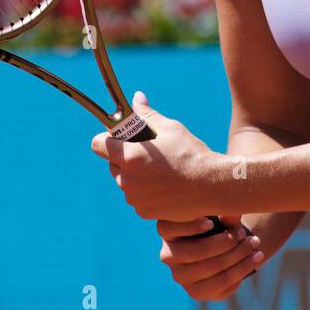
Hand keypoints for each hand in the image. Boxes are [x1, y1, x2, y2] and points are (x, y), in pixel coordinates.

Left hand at [91, 90, 227, 221]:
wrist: (212, 186)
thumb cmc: (191, 154)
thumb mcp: (170, 128)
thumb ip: (147, 115)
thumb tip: (137, 98)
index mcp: (129, 156)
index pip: (98, 145)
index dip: (106, 139)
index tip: (120, 137)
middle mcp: (126, 180)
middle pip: (112, 164)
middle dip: (125, 156)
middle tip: (148, 152)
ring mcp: (134, 198)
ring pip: (125, 181)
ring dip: (135, 175)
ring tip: (160, 169)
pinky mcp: (144, 212)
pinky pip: (137, 197)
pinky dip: (146, 191)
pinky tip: (165, 185)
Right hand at [157, 215, 264, 300]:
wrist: (224, 245)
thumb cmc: (217, 221)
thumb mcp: (219, 213)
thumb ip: (224, 212)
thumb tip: (232, 213)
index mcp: (167, 231)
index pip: (168, 228)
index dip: (190, 226)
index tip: (211, 222)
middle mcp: (168, 256)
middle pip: (195, 252)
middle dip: (225, 242)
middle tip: (243, 233)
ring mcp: (181, 276)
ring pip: (211, 268)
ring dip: (237, 255)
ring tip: (255, 243)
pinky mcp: (197, 292)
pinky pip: (222, 283)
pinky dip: (243, 269)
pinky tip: (256, 257)